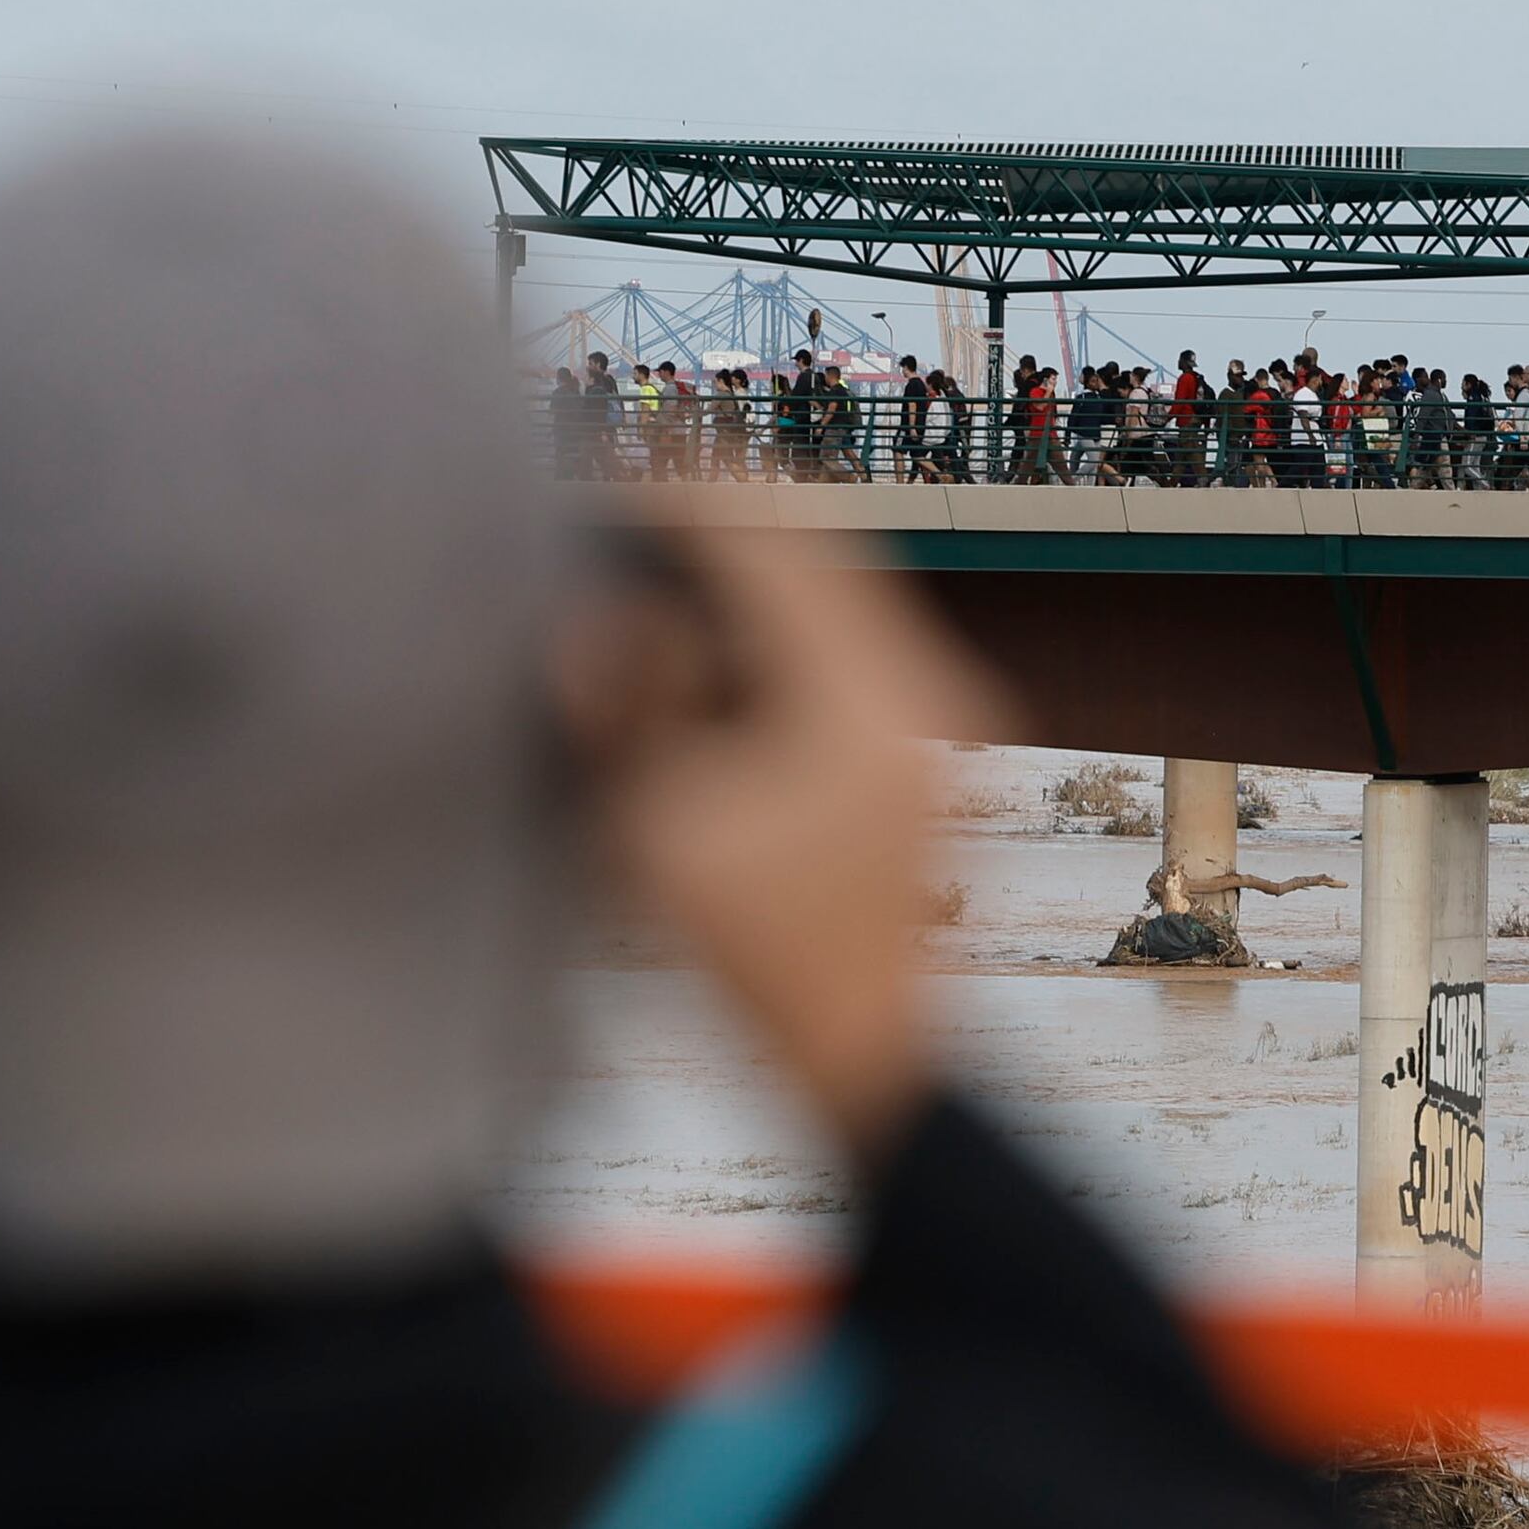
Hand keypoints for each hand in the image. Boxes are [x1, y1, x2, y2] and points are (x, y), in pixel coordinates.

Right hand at [557, 525, 1007, 1165]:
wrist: (877, 1065)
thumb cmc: (770, 966)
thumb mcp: (666, 834)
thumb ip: (630, 711)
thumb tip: (596, 620)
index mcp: (861, 695)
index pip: (766, 542)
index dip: (680, 493)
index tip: (611, 462)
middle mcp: (917, 687)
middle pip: (814, 543)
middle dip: (720, 514)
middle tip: (635, 490)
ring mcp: (932, 718)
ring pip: (834, 588)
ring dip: (750, 565)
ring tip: (661, 555)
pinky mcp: (920, 751)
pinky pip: (846, 644)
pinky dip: (777, 622)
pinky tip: (709, 640)